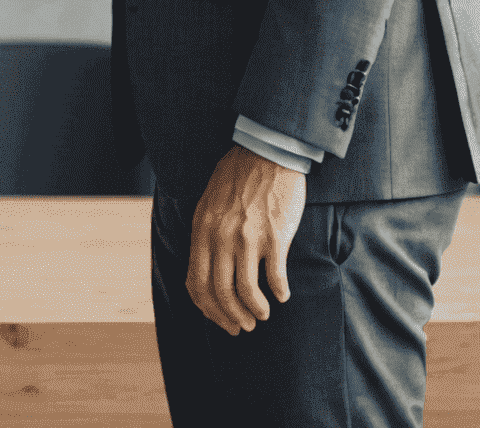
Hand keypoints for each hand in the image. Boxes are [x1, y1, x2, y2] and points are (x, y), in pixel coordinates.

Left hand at [187, 143, 306, 332]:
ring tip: (262, 314)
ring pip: (247, 292)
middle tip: (244, 326)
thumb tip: (207, 271)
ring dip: (255, 311)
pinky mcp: (275, 236)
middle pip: (221, 292)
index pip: (196, 282)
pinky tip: (283, 294)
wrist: (265, 153)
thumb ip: (206, 235)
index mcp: (201, 230)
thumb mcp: (208, 204)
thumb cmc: (236, 178)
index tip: (220, 320)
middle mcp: (221, 236)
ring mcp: (248, 237)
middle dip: (232, 317)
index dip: (208, 309)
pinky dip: (279, 292)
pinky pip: (275, 277)